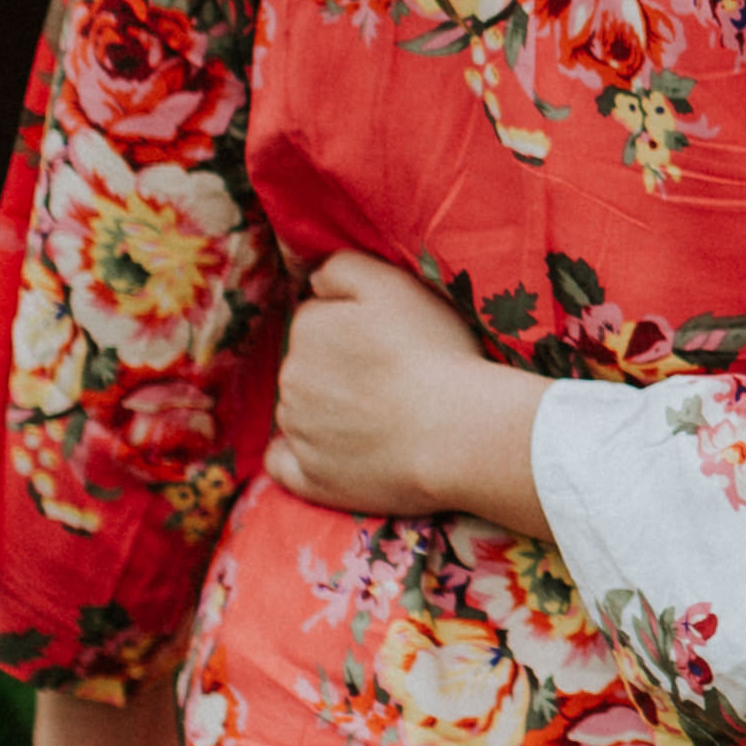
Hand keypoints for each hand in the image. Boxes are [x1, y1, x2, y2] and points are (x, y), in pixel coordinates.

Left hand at [268, 252, 548, 528]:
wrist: (461, 434)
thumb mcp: (393, 284)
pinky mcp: (310, 478)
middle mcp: (291, 377)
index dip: (353, 327)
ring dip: (327, 410)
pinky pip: (283, 463)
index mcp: (308, 327)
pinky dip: (298, 457)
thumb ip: (342, 267)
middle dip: (337, 368)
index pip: (316, 318)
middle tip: (391, 380)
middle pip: (307, 364)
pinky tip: (332, 453)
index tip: (389, 342)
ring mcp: (298, 431)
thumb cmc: (435, 355)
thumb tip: (314, 281)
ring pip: (300, 410)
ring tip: (384, 418)